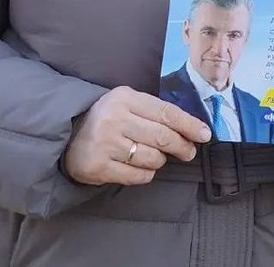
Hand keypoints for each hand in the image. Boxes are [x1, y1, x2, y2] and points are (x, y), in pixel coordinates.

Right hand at [63, 86, 211, 185]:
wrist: (68, 134)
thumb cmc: (108, 117)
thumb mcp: (129, 103)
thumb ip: (156, 112)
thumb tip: (192, 129)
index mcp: (125, 98)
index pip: (166, 113)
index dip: (189, 125)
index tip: (205, 134)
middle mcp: (115, 119)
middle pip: (162, 137)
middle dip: (182, 146)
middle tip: (189, 152)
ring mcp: (106, 145)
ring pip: (152, 158)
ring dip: (160, 161)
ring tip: (156, 157)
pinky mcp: (98, 167)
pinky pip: (138, 176)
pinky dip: (146, 174)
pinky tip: (141, 167)